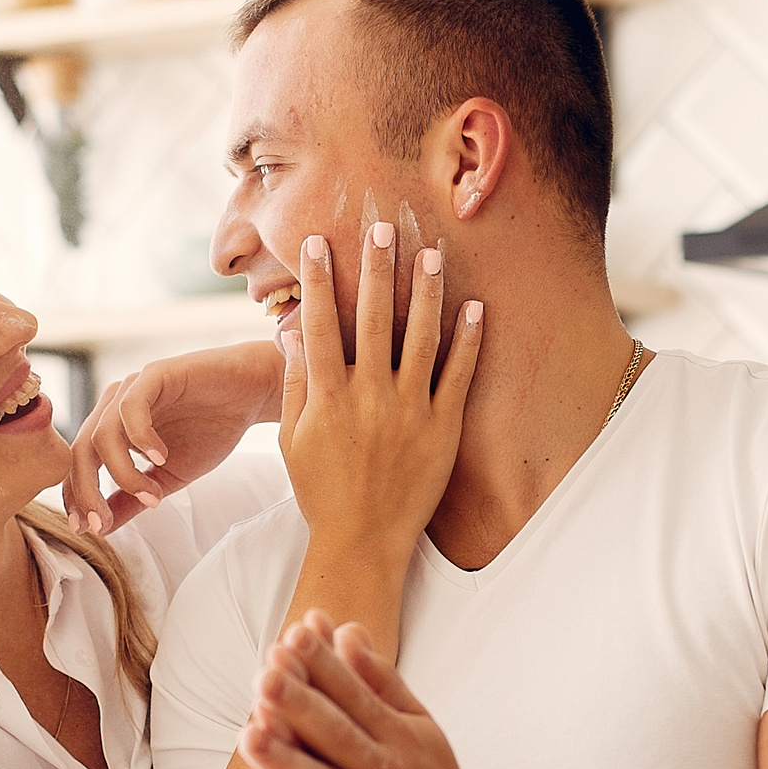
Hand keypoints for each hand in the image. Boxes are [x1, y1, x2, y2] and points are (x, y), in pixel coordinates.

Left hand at [61, 341, 285, 534]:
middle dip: (87, 491)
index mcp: (112, 428)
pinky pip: (132, 407)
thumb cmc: (211, 430)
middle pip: (81, 451)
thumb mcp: (169, 477)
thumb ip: (134, 498)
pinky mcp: (155, 374)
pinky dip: (141, 438)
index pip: (80, 464)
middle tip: (103, 521)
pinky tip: (160, 458)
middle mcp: (114, 406)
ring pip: (102, 435)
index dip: (78, 498)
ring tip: (153, 495)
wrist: (252, 395)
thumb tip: (102, 529)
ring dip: (122, 473)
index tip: (90, 529)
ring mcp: (132, 388)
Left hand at [237, 613, 524, 768]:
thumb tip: (346, 629)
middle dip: (301, 706)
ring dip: (290, 763)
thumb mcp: (418, 731)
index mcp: (400, 737)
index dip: (323, 669)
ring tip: (250, 736)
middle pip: (339, 736)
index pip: (354, 696)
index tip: (291, 638)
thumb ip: (380, 683)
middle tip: (264, 674)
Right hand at [277, 226, 481, 563]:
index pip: (320, 325)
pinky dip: (468, 340)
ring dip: (426, 291)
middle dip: (375, 269)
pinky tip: (474, 307)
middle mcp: (370, 397)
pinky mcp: (442, 428)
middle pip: (373, 319)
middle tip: (380, 227)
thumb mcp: (293, 440)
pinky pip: (459, 375)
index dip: (317, 281)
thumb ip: (296, 384)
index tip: (315, 243)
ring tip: (430, 253)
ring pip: (421, 338)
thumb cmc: (322, 491)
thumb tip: (293, 334)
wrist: (363, 541)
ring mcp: (410, 410)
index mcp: (328, 398)